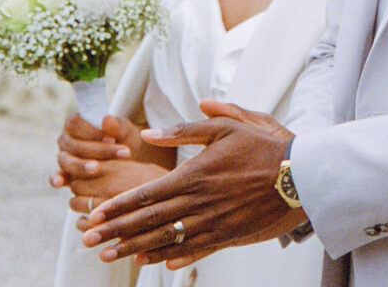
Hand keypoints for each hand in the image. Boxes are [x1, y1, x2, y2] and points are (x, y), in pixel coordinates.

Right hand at [50, 113, 140, 189]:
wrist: (129, 162)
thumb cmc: (125, 141)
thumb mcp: (125, 131)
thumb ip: (117, 126)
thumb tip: (106, 119)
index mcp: (76, 122)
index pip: (75, 124)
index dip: (91, 132)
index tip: (111, 138)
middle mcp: (66, 139)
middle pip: (74, 144)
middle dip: (96, 151)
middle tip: (114, 156)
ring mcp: (64, 157)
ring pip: (67, 161)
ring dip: (81, 166)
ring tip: (97, 168)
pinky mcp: (65, 175)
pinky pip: (57, 177)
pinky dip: (57, 179)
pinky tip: (59, 182)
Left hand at [82, 100, 305, 268]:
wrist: (297, 175)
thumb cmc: (260, 146)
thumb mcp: (224, 127)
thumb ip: (185, 130)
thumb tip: (150, 133)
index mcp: (193, 175)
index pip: (146, 195)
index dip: (118, 207)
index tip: (94, 215)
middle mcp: (198, 203)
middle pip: (149, 220)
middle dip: (117, 231)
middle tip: (89, 241)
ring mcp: (213, 223)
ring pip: (167, 239)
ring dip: (136, 248)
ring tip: (111, 256)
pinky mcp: (227, 235)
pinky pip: (194, 250)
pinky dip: (171, 257)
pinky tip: (155, 261)